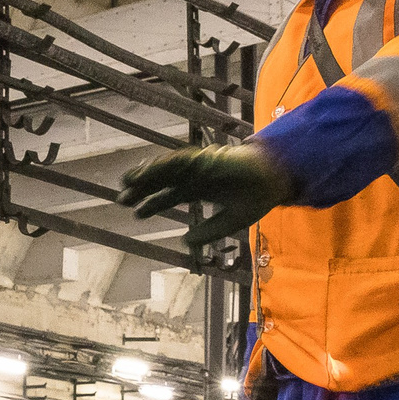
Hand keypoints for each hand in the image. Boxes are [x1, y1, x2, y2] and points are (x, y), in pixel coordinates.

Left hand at [118, 144, 299, 246]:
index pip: (170, 197)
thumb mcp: (231, 222)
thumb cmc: (257, 196)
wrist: (277, 179)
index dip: (153, 204)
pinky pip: (180, 160)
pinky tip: (146, 170)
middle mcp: (197, 176)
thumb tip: (185, 241)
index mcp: (202, 189)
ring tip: (126, 183)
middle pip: (163, 182)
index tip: (136, 214)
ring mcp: (201, 165)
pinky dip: (163, 164)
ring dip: (146, 175)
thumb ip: (209, 232)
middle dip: (142, 190)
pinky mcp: (207, 158)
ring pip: (166, 170)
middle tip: (121, 199)